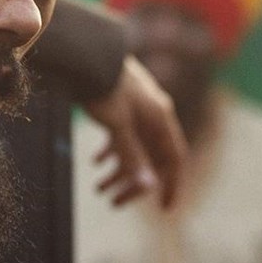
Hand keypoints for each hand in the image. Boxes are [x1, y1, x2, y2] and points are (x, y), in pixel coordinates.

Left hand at [81, 54, 187, 208]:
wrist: (87, 54)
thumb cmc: (105, 88)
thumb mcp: (118, 126)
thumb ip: (132, 157)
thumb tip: (149, 188)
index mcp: (161, 119)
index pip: (174, 159)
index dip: (173, 184)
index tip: (165, 208)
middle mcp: (154, 116)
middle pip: (152, 158)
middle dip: (135, 183)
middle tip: (115, 203)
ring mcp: (139, 110)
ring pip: (136, 149)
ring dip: (120, 171)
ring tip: (99, 190)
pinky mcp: (123, 106)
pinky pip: (124, 136)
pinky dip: (112, 152)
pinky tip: (96, 162)